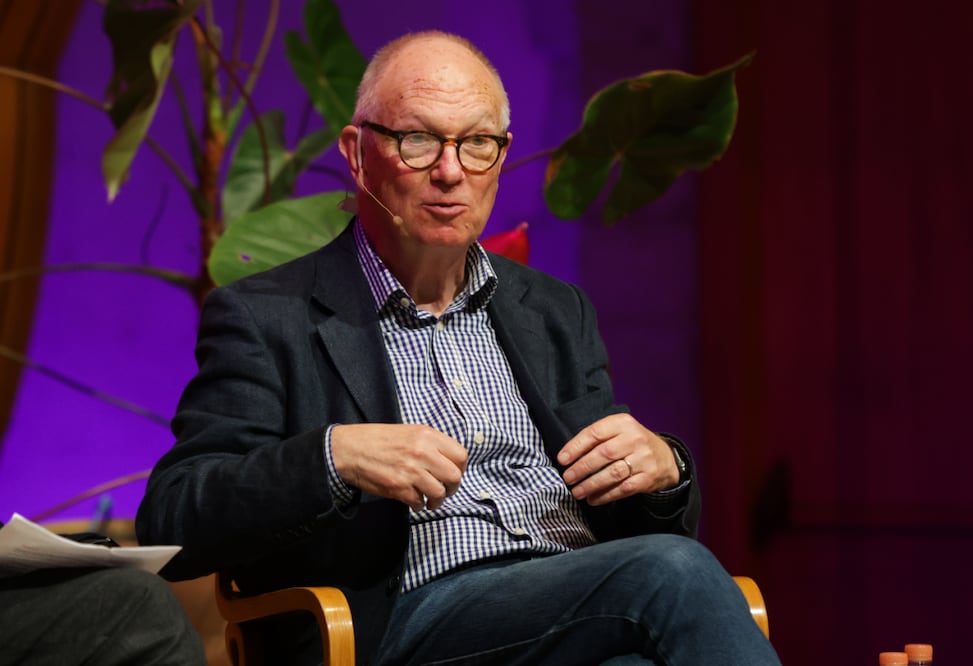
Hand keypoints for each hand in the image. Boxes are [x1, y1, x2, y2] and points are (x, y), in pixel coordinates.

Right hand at [331, 423, 466, 510]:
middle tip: (445, 491)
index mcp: (427, 435)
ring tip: (430, 501)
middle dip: (452, 488)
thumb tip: (450, 462)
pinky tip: (414, 501)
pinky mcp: (398, 487)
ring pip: (439, 493)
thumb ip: (431, 444)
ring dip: (437, 501)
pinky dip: (419, 506)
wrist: (349, 449)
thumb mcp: (409, 432)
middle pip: (454, 477)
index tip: (453, 473)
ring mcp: (410, 470)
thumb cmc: (378, 440)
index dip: (460, 468)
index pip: (461, 455)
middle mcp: (422, 452)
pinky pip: (420, 502)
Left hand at [557, 413, 679, 505]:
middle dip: (581, 468)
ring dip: (591, 484)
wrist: (666, 458)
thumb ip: (597, 439)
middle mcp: (634, 439)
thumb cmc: (632, 444)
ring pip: (612, 473)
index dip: (575, 447)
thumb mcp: (618, 431)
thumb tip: (568, 456)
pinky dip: (605, 495)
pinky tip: (593, 499)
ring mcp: (643, 459)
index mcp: (623, 423)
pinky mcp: (648, 478)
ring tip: (577, 492)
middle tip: (567, 478)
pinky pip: (623, 488)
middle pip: (603, 454)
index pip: (595, 433)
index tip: (562, 459)